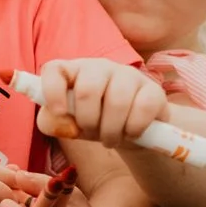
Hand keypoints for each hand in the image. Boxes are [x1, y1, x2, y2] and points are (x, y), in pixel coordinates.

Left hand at [34, 58, 167, 150]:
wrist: (132, 130)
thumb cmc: (94, 121)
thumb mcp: (69, 124)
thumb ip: (52, 122)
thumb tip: (54, 121)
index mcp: (73, 71)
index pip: (54, 69)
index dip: (52, 91)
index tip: (59, 112)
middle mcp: (100, 67)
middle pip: (87, 90)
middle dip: (88, 120)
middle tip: (92, 132)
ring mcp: (128, 74)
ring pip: (116, 101)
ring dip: (111, 130)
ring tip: (110, 139)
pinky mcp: (153, 89)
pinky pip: (143, 108)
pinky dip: (134, 128)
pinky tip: (131, 133)